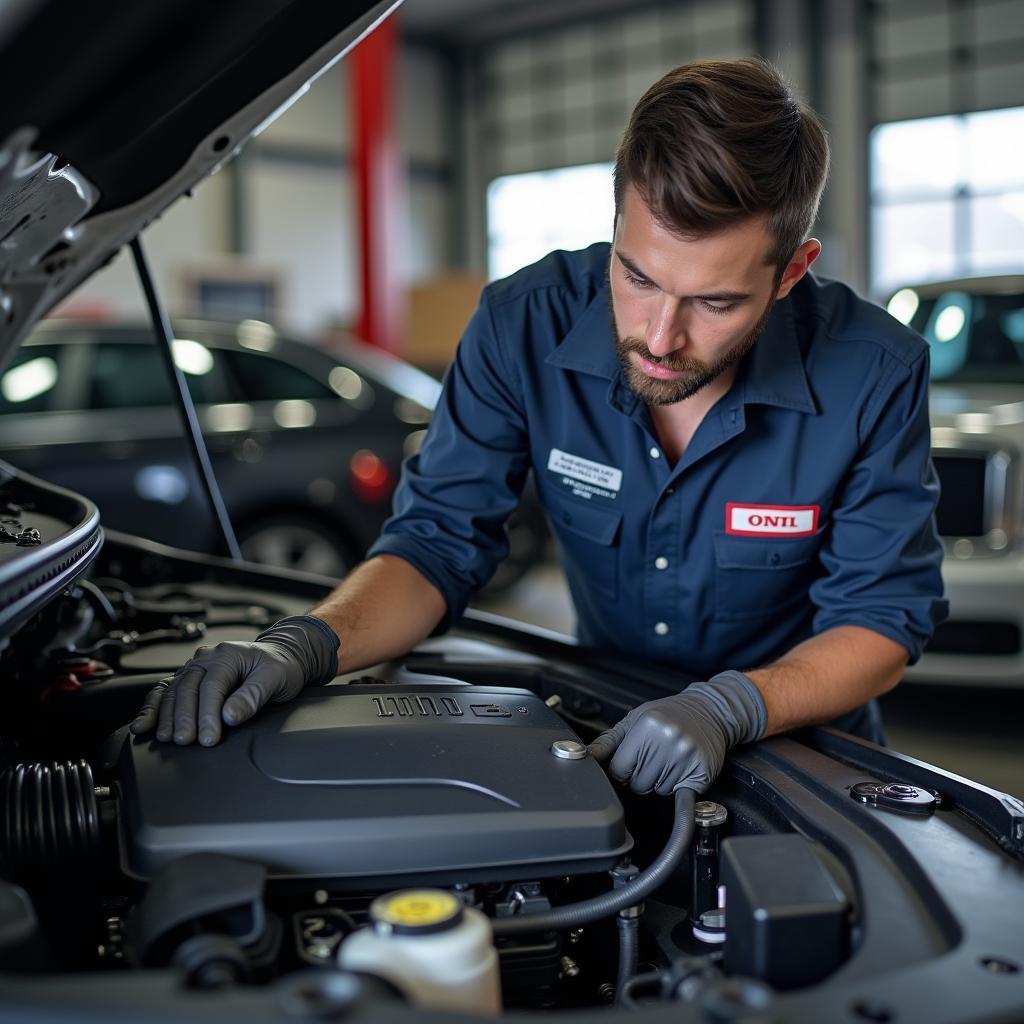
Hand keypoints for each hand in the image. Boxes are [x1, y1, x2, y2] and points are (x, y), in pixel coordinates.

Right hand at [129, 615, 338, 746]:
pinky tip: (142, 726)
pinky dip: (152, 709)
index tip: (209, 738)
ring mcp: (195, 667)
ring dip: (166, 717)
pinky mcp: (189, 679)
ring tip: (166, 739)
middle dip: (184, 718)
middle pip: (188, 688)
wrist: (282, 656)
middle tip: (185, 742)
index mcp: (228, 654)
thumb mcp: (276, 678)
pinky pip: (165, 692)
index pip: (212, 686)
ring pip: (173, 691)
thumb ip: (253, 695)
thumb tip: (230, 715)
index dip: (208, 714)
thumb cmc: (281, 667)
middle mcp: (207, 658)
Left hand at [587, 671, 766, 793]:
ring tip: (669, 760)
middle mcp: (667, 740)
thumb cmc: (669, 713)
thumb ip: (609, 740)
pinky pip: (678, 795)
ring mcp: (686, 757)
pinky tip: (678, 790)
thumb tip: (585, 756)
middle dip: (641, 776)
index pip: (619, 769)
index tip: (630, 761)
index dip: (622, 769)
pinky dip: (677, 794)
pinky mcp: (702, 771)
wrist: (710, 710)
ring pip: (657, 791)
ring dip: (660, 781)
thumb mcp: (635, 718)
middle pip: (637, 784)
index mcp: (647, 726)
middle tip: (653, 758)